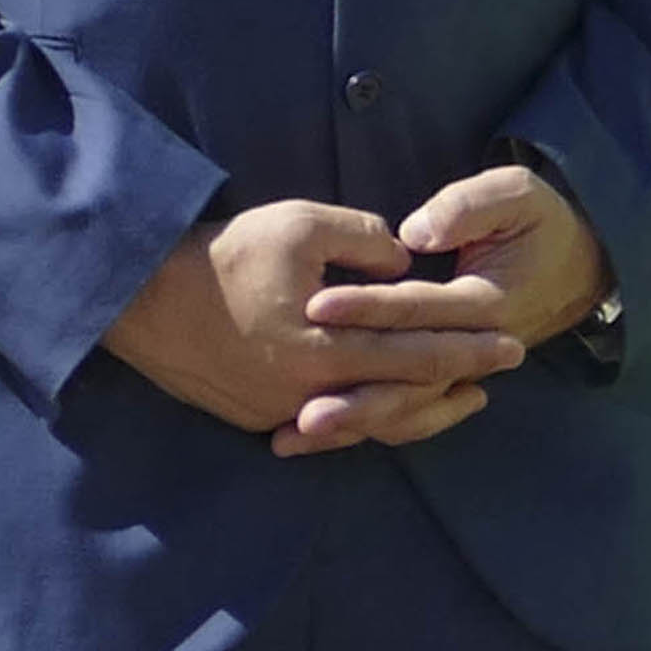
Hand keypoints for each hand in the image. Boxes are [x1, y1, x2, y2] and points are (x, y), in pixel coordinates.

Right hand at [101, 198, 522, 447]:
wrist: (137, 297)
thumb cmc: (224, 253)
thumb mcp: (303, 225)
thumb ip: (368, 241)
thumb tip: (407, 263)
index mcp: (329, 346)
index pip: (420, 351)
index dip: (471, 346)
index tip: (513, 339)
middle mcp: (312, 390)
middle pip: (405, 391)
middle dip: (462, 376)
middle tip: (510, 364)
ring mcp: (283, 410)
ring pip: (371, 418)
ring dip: (422, 406)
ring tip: (466, 396)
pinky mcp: (258, 415)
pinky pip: (330, 424)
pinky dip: (369, 416)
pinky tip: (391, 407)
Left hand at [293, 166, 608, 451]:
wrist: (579, 265)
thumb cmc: (539, 223)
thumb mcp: (518, 195)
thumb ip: (469, 208)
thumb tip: (417, 235)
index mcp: (489, 301)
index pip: (421, 307)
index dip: (370, 306)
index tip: (317, 304)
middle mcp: (476, 348)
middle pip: (411, 379)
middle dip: (354, 395)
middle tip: (301, 409)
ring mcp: (463, 370)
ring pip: (407, 409)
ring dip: (353, 423)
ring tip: (296, 433)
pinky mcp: (447, 380)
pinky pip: (405, 414)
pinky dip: (361, 429)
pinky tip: (307, 437)